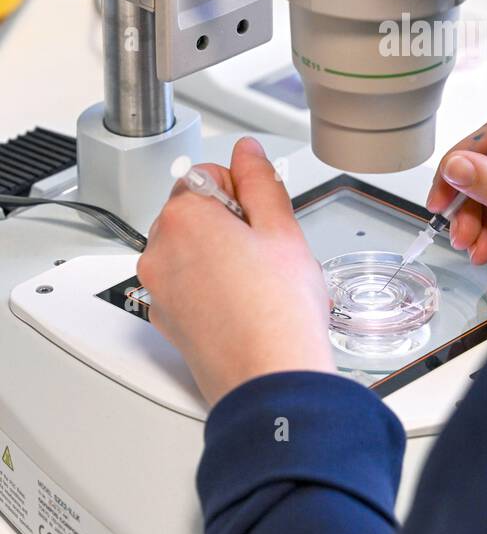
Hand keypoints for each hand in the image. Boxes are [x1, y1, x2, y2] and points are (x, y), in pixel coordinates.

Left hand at [138, 137, 335, 405]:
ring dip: (221, 256)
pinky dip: (211, 288)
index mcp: (182, 217)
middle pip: (195, 213)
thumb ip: (260, 179)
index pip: (207, 175)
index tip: (262, 218)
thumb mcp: (282, 228)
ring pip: (191, 251)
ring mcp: (158, 289)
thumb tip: (247, 152)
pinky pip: (187, 286)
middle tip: (266, 253)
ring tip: (258, 283)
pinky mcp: (166, 321)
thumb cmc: (278, 312)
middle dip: (230, 224)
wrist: (269, 380)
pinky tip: (244, 305)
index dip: (243, 192)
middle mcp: (158, 251)